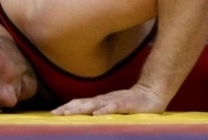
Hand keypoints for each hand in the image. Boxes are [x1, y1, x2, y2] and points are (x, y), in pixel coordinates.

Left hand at [51, 84, 167, 115]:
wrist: (154, 92)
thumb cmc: (133, 102)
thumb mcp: (114, 106)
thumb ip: (102, 109)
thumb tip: (87, 116)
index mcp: (102, 100)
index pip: (81, 102)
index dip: (67, 107)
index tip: (53, 113)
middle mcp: (106, 99)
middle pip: (84, 103)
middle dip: (68, 108)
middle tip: (54, 114)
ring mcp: (116, 100)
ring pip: (95, 104)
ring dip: (80, 109)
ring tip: (68, 114)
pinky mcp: (127, 103)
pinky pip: (114, 107)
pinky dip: (104, 110)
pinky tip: (96, 114)